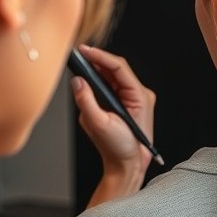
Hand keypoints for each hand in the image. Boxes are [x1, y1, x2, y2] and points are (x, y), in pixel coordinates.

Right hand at [70, 44, 156, 203]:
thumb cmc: (120, 149)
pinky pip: (111, 85)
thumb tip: (77, 82)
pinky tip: (88, 77)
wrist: (126, 165)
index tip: (85, 51)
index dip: (100, 56)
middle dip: (97, 60)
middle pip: (116, 68)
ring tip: (81, 62)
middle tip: (79, 54)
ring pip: (113, 76)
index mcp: (140, 97)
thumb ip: (86, 102)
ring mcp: (133, 97)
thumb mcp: (99, 125)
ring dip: (97, 69)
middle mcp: (139, 94)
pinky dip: (99, 80)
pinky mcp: (125, 102)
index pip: (119, 68)